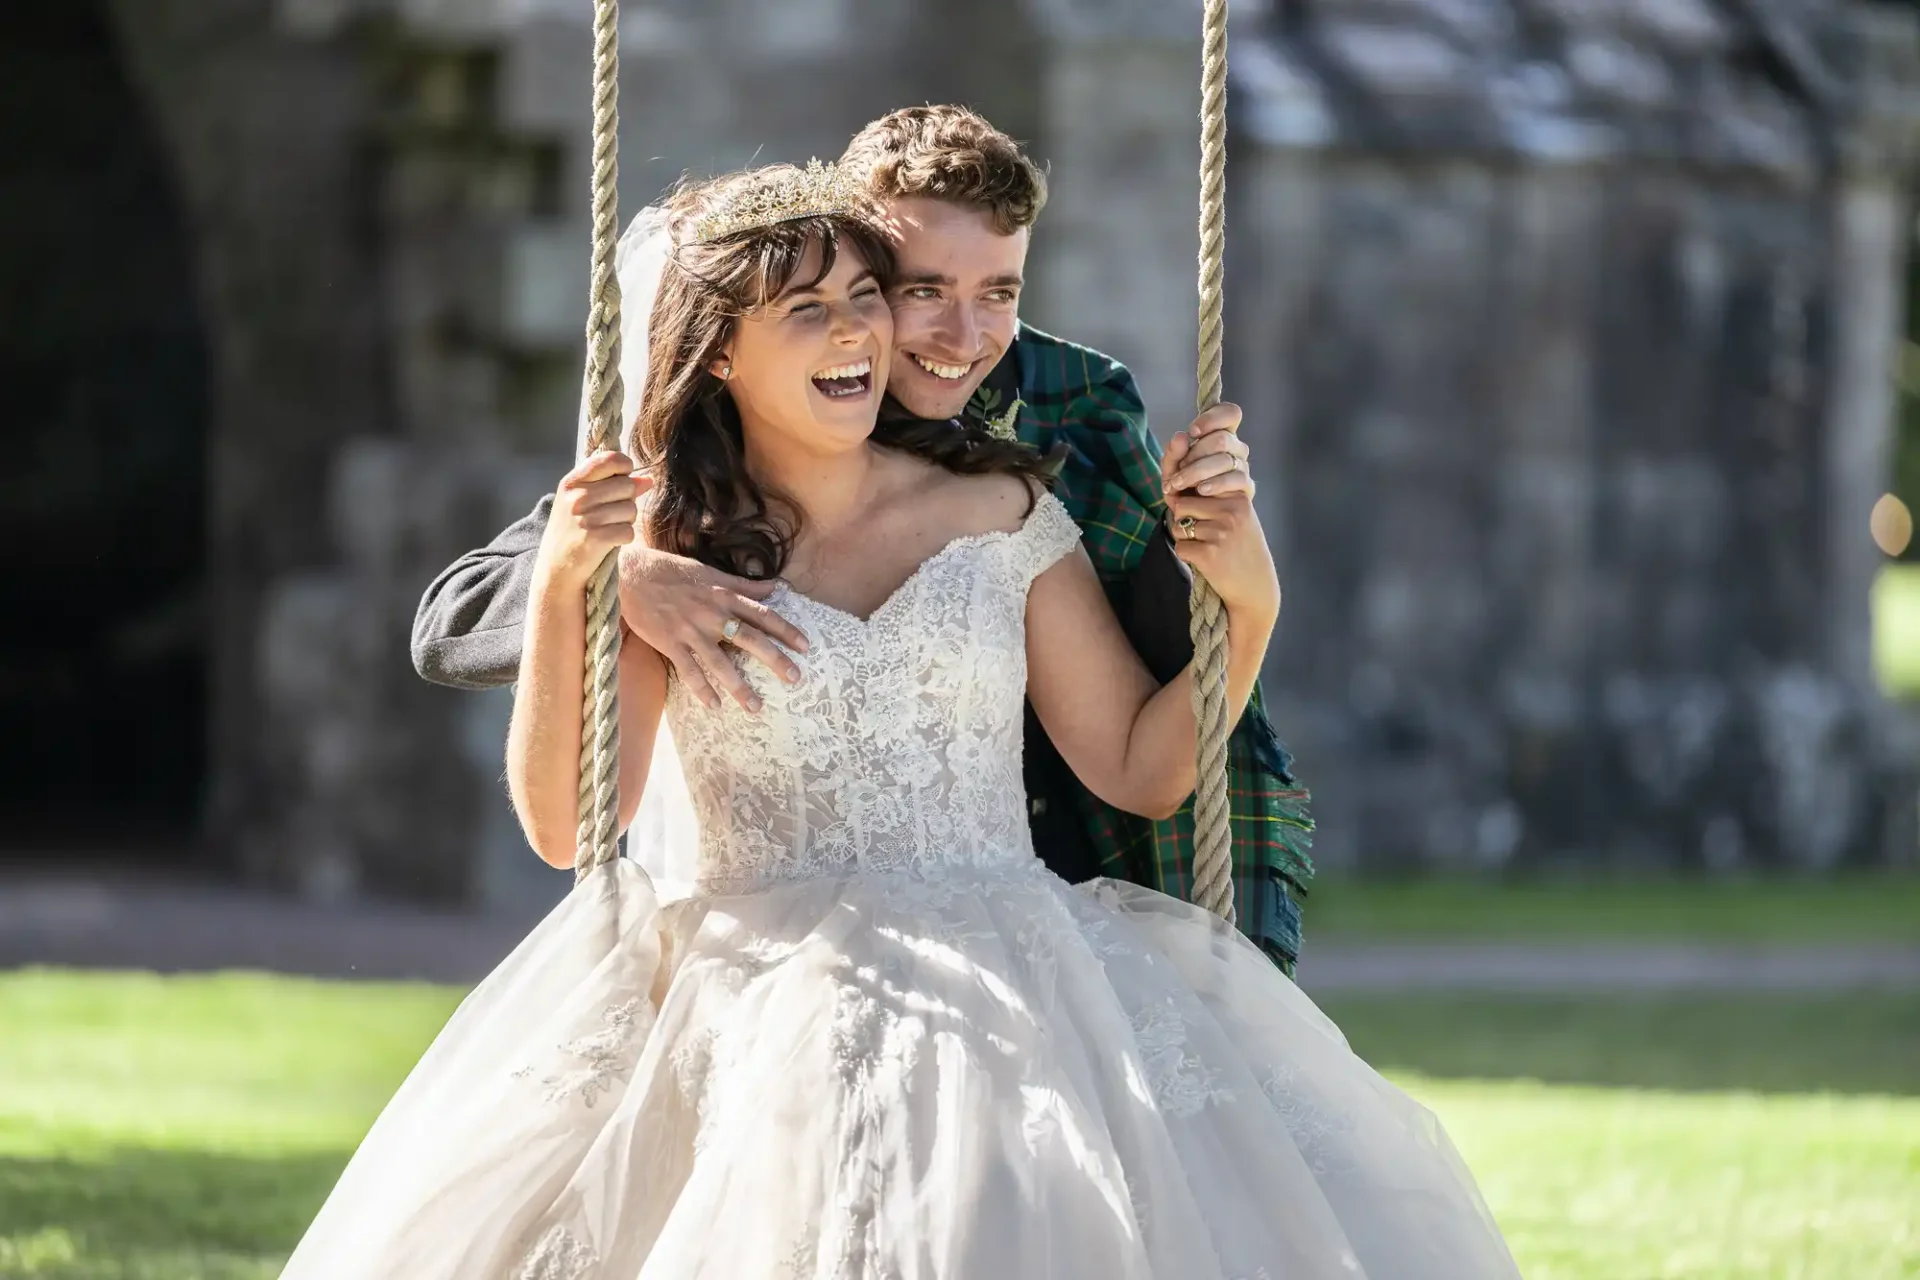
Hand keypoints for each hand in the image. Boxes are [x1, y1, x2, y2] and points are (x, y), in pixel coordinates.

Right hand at [533, 451, 646, 592]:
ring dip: (626, 521)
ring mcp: (585, 518)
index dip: (625, 466)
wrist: (557, 567)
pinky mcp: (595, 539)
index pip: (610, 459)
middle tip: (612, 513)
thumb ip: (614, 485)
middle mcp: (577, 497)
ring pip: (631, 509)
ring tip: (608, 527)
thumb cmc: (573, 530)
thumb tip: (648, 480)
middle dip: (627, 500)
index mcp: (572, 482)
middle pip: (627, 486)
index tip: (624, 477)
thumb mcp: (584, 502)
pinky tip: (610, 541)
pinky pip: (629, 531)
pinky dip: (624, 538)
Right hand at [617, 545, 809, 711]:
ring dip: (739, 686)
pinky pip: (689, 671)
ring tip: (756, 707)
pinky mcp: (669, 643)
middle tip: (795, 679)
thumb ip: (743, 585)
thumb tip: (775, 586)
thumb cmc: (672, 571)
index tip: (806, 646)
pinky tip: (715, 706)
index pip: (762, 614)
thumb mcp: (710, 572)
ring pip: (720, 662)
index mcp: (723, 595)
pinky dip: (702, 690)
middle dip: (774, 659)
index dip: (786, 630)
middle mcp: (711, 614)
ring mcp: (690, 631)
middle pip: (749, 639)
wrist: (630, 574)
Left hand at [1163, 402, 1279, 623]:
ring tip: (1207, 543)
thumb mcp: (1227, 506)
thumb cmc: (1234, 540)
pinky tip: (1207, 558)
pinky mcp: (1211, 553)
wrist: (1253, 584)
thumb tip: (1176, 437)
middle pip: (1181, 500)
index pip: (1200, 467)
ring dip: (1185, 535)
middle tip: (1201, 528)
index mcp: (1239, 490)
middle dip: (1182, 515)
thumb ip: (1202, 477)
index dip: (1184, 474)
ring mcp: (1223, 529)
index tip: (1190, 491)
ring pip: (1177, 522)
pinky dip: (1187, 554)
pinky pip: (1179, 546)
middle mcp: (1233, 506)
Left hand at [1163, 402, 1252, 499]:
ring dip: (1196, 471)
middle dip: (1194, 455)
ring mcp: (1244, 470)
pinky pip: (1234, 480)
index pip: (1231, 413)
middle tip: (1177, 473)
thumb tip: (1180, 436)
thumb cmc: (1185, 493)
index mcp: (1222, 438)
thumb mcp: (1173, 473)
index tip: (1192, 432)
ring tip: (1178, 485)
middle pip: (1222, 439)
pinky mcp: (1247, 491)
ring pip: (1225, 460)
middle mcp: (1237, 451)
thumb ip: (1173, 455)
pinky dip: (1214, 484)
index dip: (1213, 418)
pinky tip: (1201, 492)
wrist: (1198, 526)